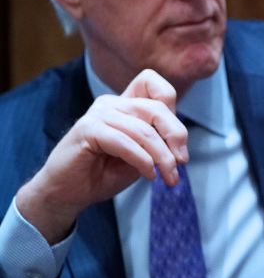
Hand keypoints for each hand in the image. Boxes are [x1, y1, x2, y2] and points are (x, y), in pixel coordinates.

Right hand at [16, 69, 188, 242]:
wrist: (68, 194)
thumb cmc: (103, 173)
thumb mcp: (141, 155)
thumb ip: (157, 142)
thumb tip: (180, 145)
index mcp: (125, 105)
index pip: (152, 83)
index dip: (172, 110)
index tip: (180, 144)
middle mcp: (112, 103)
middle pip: (156, 108)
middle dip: (176, 136)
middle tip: (181, 162)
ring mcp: (98, 113)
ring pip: (143, 130)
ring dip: (162, 157)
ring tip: (167, 176)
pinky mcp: (87, 129)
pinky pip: (124, 141)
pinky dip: (142, 160)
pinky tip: (148, 174)